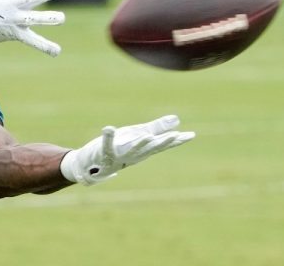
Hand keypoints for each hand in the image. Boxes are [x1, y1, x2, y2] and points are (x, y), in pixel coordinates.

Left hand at [60, 115, 194, 184]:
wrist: (92, 164)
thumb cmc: (119, 148)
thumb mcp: (139, 135)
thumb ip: (157, 128)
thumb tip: (177, 119)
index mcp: (144, 149)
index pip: (163, 144)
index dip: (177, 140)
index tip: (191, 135)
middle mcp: (134, 154)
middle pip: (151, 148)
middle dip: (163, 142)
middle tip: (176, 136)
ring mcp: (120, 154)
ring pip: (132, 149)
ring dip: (139, 142)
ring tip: (146, 135)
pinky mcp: (104, 151)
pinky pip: (107, 143)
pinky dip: (108, 136)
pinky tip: (109, 127)